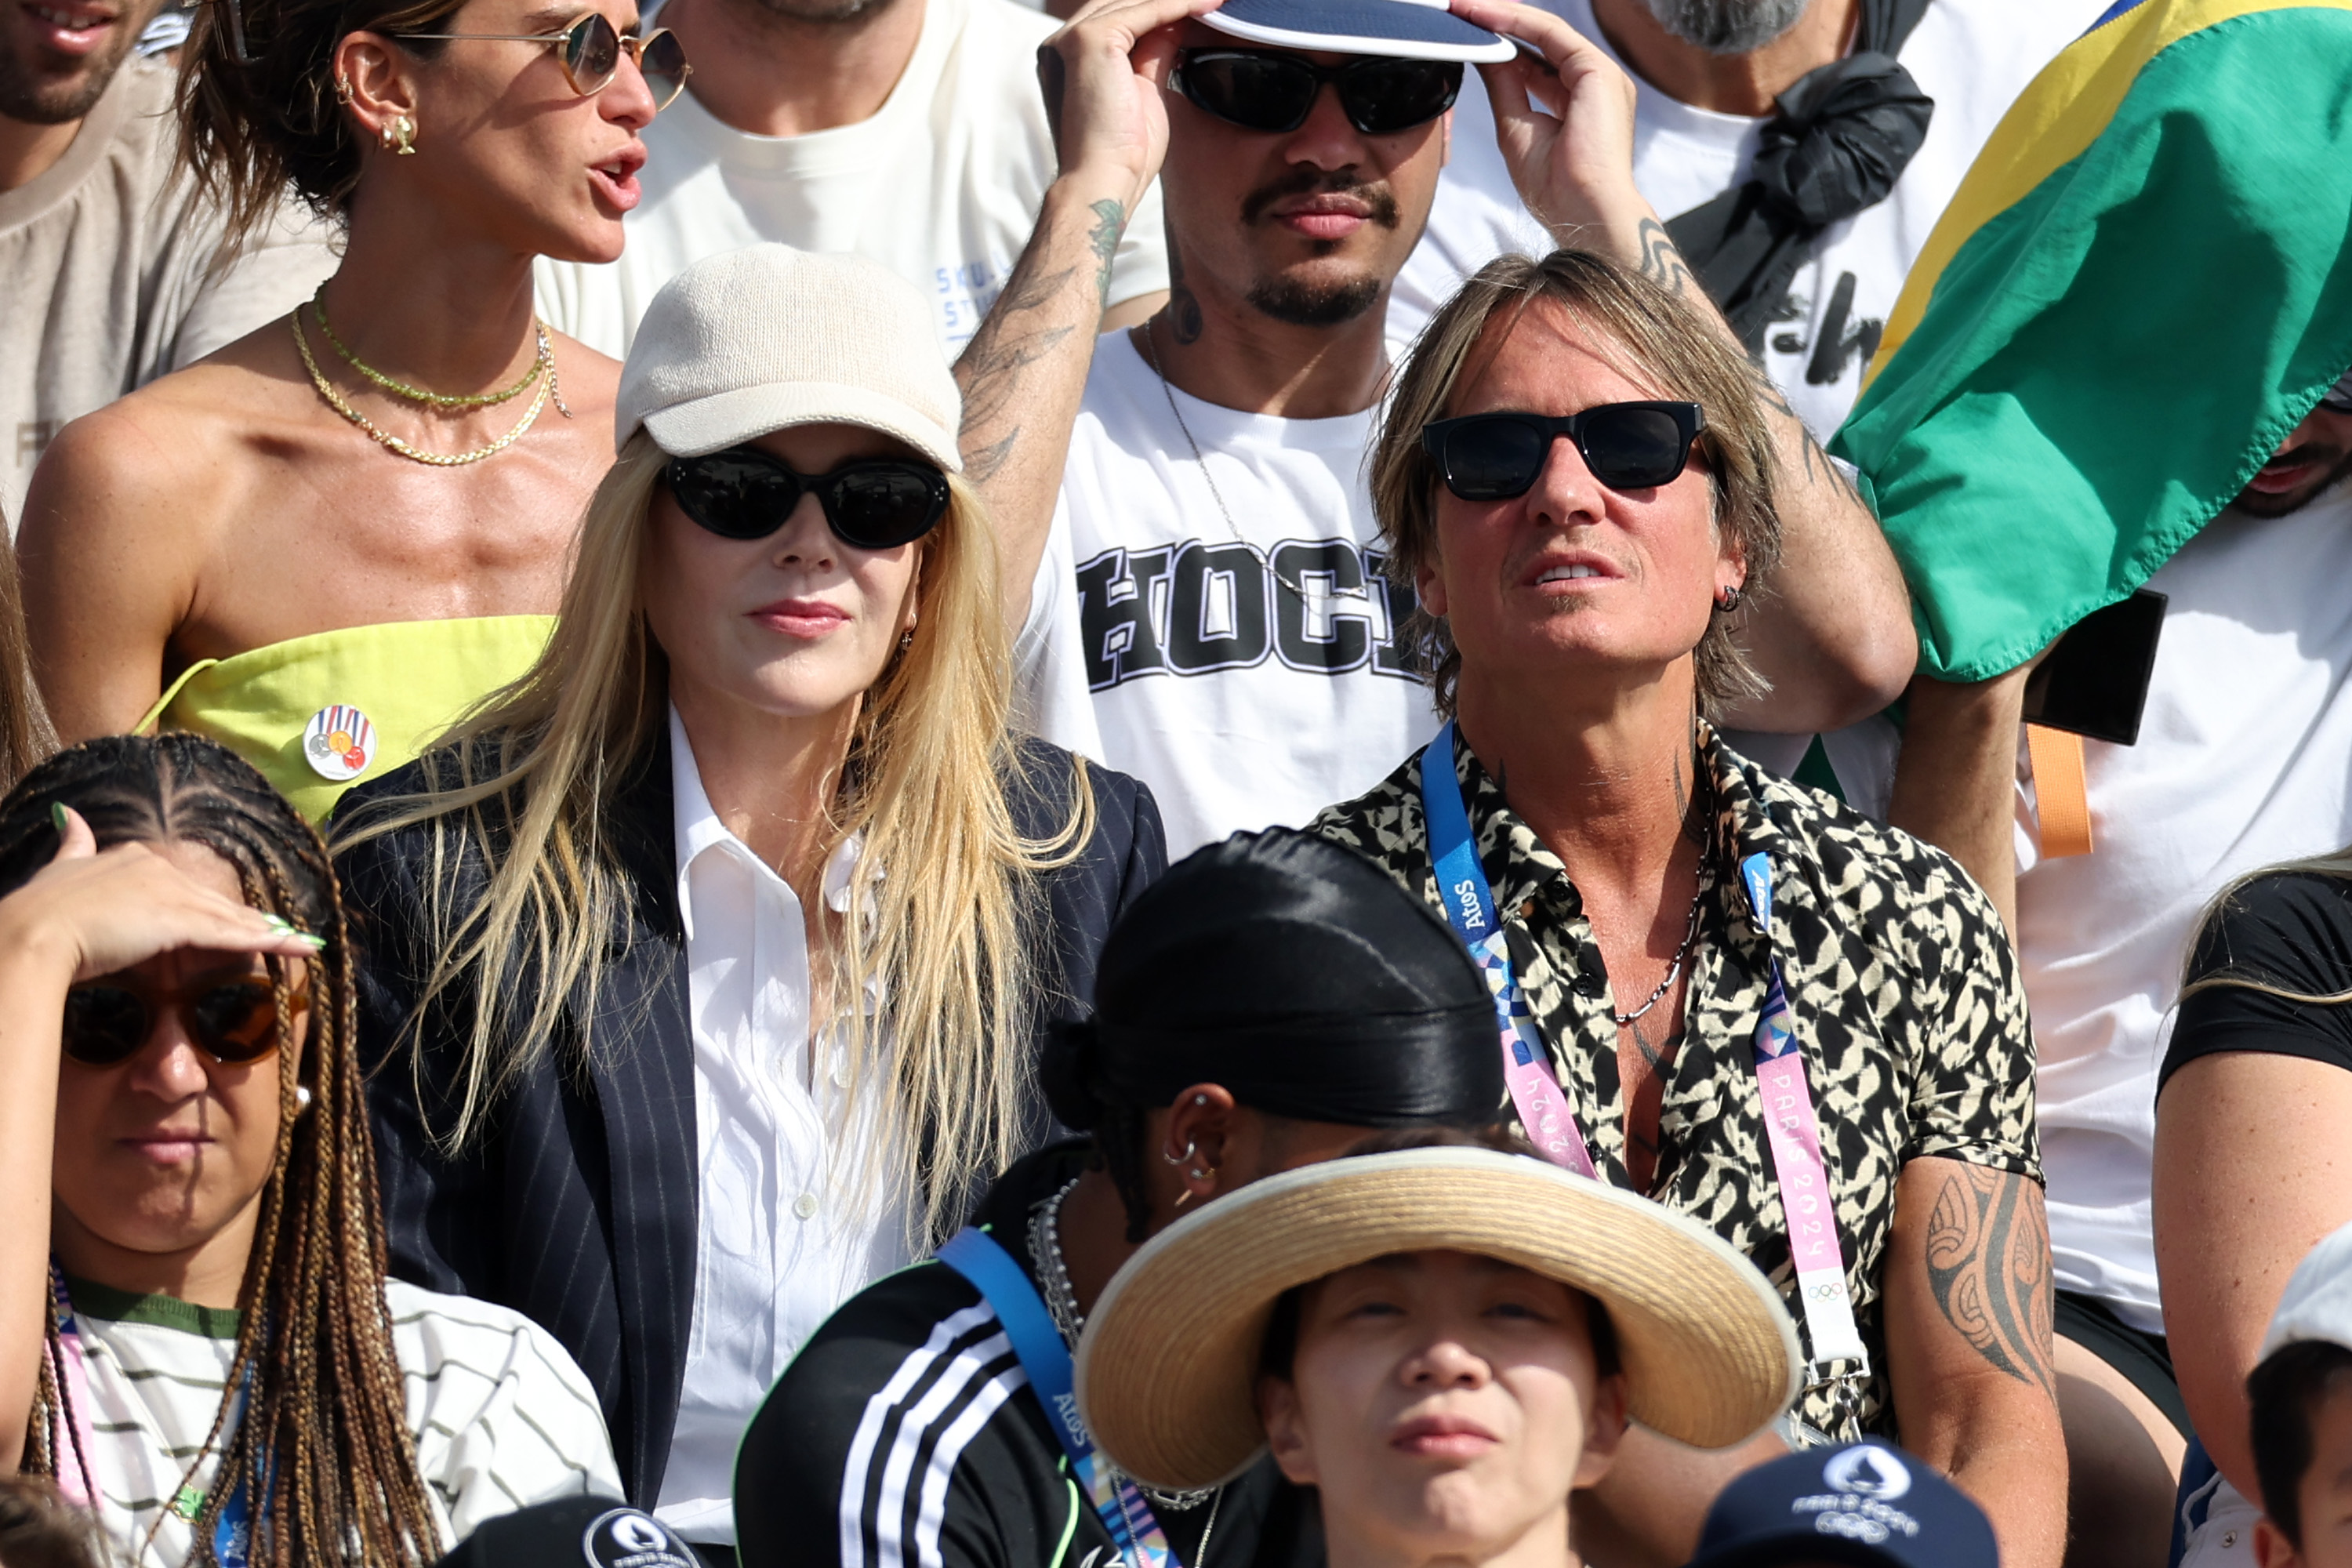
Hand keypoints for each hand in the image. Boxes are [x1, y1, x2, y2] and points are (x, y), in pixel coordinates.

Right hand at [0, 807, 320, 983]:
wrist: (34, 931)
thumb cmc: (40, 910)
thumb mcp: (59, 868)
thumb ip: (73, 844)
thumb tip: (70, 815)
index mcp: (132, 859)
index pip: (185, 888)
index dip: (215, 906)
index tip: (240, 916)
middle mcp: (158, 870)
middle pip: (214, 902)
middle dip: (251, 920)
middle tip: (285, 932)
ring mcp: (171, 894)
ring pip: (230, 918)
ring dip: (270, 933)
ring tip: (301, 942)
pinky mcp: (178, 921)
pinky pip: (230, 934)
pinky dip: (265, 942)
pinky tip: (290, 946)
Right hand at [1038, 0, 1223, 212]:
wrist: (1103, 182)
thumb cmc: (1123, 154)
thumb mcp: (1145, 90)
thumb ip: (1154, 52)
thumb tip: (1175, 23)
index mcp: (1069, 57)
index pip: (1119, 15)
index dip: (1160, 9)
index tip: (1201, 8)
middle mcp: (1062, 42)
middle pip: (1124, 1)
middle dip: (1169, 0)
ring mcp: (1072, 37)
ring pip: (1135, 1)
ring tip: (1216, 0)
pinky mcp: (1090, 40)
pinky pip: (1146, 10)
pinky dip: (1179, 5)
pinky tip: (1208, 5)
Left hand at [1450, 0, 1656, 258]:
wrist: (1583, 212)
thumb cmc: (1557, 188)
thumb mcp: (1516, 127)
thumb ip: (1504, 88)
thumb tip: (1484, 56)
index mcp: (1580, 100)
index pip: (1536, 59)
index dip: (1501, 44)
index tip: (1466, 33)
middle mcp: (1594, 83)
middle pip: (1541, 39)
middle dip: (1499, 21)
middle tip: (1460, 9)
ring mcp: (1600, 75)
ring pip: (1545, 30)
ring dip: (1502, 14)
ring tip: (1465, 7)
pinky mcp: (1597, 71)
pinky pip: (1550, 33)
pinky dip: (1516, 21)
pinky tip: (1484, 15)